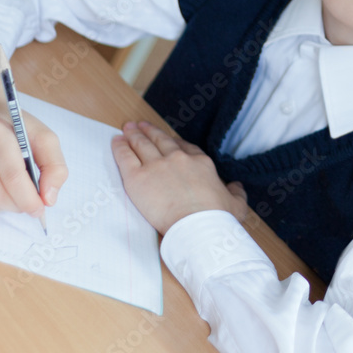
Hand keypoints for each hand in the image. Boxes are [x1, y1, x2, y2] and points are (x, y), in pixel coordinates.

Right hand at [0, 102, 66, 218]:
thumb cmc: (14, 126)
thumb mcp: (43, 135)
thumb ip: (54, 165)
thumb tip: (49, 199)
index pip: (12, 175)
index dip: (28, 198)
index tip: (41, 208)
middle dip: (19, 205)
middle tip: (33, 205)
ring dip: (7, 207)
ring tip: (18, 196)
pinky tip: (1, 189)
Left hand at [111, 121, 247, 234]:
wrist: (198, 227)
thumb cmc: (218, 218)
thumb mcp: (236, 204)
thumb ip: (236, 192)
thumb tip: (236, 186)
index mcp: (200, 162)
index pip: (184, 147)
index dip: (173, 142)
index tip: (167, 139)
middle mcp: (178, 159)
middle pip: (160, 140)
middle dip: (150, 131)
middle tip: (141, 125)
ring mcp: (157, 166)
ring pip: (142, 144)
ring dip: (134, 134)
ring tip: (127, 128)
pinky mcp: (138, 178)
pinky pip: (125, 157)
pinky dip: (119, 147)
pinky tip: (116, 141)